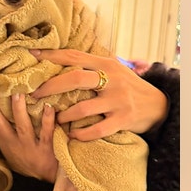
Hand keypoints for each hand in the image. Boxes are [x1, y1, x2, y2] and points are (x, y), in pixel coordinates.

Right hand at [0, 89, 57, 181]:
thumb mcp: (9, 145)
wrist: (45, 177)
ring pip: (23, 126)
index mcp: (5, 139)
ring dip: (19, 109)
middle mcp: (15, 142)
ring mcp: (30, 145)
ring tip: (18, 93)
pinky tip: (49, 107)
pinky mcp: (48, 148)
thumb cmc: (26, 157)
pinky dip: (48, 120)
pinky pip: (47, 133)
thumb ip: (3, 127)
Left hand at [30, 49, 166, 140]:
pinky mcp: (123, 119)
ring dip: (64, 115)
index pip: (74, 56)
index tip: (32, 56)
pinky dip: (81, 134)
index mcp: (106, 64)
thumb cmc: (128, 86)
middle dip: (50, 87)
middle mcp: (111, 79)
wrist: (158, 105)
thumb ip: (91, 66)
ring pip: (82, 108)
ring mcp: (118, 100)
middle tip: (35, 95)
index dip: (52, 56)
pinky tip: (72, 134)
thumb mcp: (113, 70)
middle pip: (74, 79)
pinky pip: (96, 129)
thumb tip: (59, 60)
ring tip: (56, 118)